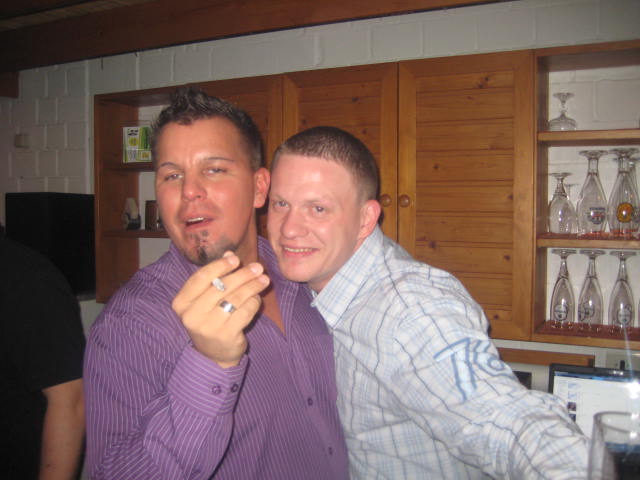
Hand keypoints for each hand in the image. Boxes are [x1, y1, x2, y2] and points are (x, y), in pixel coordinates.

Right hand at [172, 252, 269, 367]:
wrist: (214, 354)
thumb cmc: (210, 319)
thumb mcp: (206, 299)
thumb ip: (216, 276)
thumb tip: (229, 253)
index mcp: (182, 303)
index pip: (200, 278)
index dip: (219, 266)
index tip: (235, 259)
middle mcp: (191, 315)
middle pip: (221, 287)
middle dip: (242, 274)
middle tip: (258, 267)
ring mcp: (208, 327)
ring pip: (235, 298)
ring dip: (253, 286)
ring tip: (264, 279)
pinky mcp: (226, 335)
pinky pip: (245, 312)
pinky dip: (254, 303)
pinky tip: (257, 298)